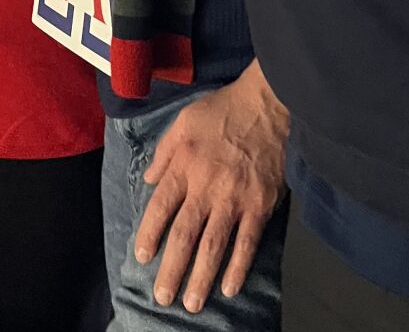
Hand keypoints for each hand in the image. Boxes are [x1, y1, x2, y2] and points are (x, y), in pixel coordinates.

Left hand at [134, 61, 287, 312]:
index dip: (149, 234)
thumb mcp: (183, 120)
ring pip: (214, 246)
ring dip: (201, 278)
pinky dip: (238, 267)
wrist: (266, 105)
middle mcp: (206, 187)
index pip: (160, 207)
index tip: (142, 256)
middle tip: (163, 297)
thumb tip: (149, 178)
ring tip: (191, 303)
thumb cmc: (222, 110)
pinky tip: (229, 287)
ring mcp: (234, 199)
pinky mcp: (260, 205)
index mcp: (184, 165)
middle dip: (171, 270)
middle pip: (184, 236)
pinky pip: (247, 243)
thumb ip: (164, 151)